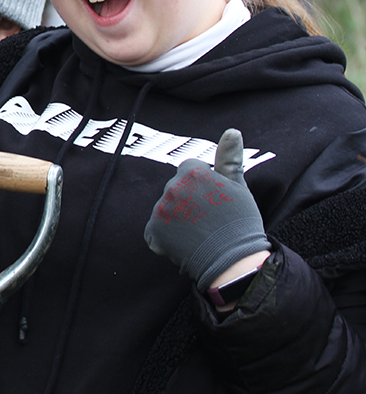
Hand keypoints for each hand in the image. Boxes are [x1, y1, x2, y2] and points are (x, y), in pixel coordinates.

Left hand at [144, 129, 268, 288]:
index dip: (203, 187)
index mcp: (191, 172)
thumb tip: (232, 131)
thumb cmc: (240, 223)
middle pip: (175, 190)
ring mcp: (161, 209)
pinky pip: (155, 230)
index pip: (189, 171)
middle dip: (188, 201)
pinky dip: (166, 238)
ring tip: (199, 233)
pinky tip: (185, 244)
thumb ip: (230, 158)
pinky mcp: (153, 231)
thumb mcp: (239, 187)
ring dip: (177, 219)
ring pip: (165, 210)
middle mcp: (172, 187)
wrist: (234, 262)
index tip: (215, 201)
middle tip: (209, 219)